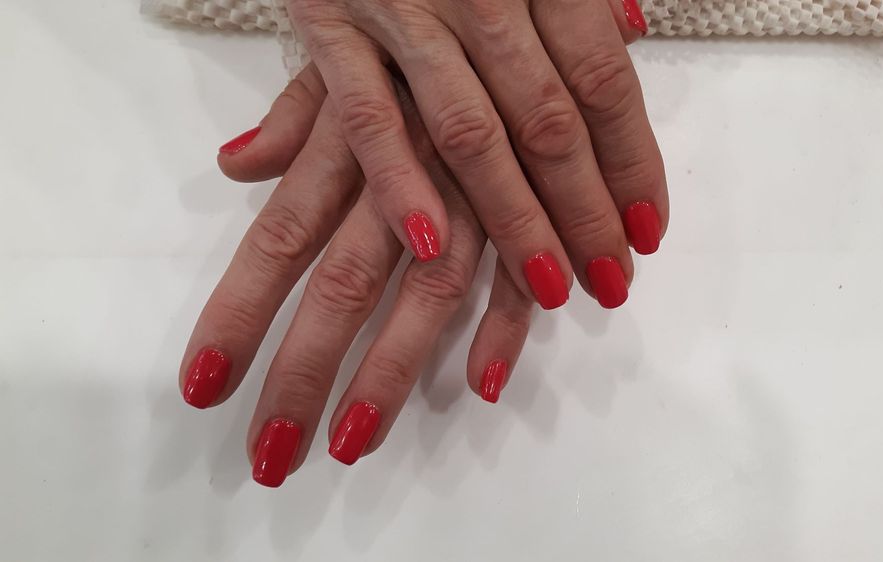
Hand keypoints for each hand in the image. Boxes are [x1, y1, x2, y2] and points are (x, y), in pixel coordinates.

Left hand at [183, 66, 533, 486]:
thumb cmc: (419, 18)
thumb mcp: (347, 47)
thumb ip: (297, 115)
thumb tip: (233, 163)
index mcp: (347, 140)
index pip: (279, 240)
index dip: (239, 314)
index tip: (204, 387)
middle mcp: (402, 175)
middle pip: (342, 286)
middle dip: (304, 372)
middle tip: (272, 454)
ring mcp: (469, 191)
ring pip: (427, 293)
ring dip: (392, 371)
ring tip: (355, 441)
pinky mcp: (529, 198)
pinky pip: (518, 267)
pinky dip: (504, 325)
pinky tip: (482, 382)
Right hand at [263, 0, 668, 309]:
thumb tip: (634, 27)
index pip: (601, 82)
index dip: (630, 162)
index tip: (649, 230)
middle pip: (547, 121)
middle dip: (584, 210)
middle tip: (611, 279)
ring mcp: (405, 13)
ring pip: (472, 133)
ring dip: (514, 219)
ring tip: (550, 287)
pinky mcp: (333, 29)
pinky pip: (369, 117)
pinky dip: (400, 181)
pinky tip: (434, 245)